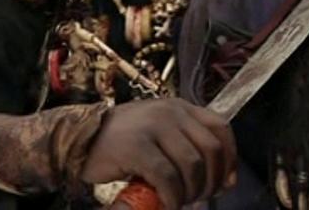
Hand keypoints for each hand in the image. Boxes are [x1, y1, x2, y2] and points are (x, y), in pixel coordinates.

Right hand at [80, 98, 236, 208]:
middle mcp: (170, 112)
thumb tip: (226, 179)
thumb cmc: (121, 144)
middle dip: (211, 182)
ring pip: (193, 166)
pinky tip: (166, 201)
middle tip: (198, 198)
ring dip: (190, 192)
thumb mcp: (160, 137)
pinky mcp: (137, 146)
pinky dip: (172, 197)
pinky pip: (168, 177)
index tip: (224, 182)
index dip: (229, 159)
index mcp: (179, 107)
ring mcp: (153, 127)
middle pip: (211, 150)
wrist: (78, 140)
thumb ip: (189, 148)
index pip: (221, 128)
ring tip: (178, 201)